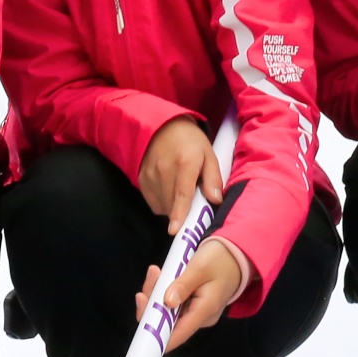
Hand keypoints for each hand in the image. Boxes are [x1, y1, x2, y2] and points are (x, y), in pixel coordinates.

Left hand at [133, 238, 246, 352]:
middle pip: (166, 322)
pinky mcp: (189, 305)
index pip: (177, 335)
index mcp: (204, 312)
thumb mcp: (200, 267)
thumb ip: (183, 285)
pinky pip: (170, 304)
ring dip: (155, 293)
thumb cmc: (220, 260)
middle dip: (151, 302)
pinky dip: (161, 291)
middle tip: (152, 275)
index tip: (141, 318)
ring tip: (155, 271)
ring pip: (165, 312)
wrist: (237, 255)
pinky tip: (160, 275)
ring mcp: (193, 312)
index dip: (156, 334)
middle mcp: (198, 318)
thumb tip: (167, 302)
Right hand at [137, 116, 222, 232]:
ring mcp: (150, 174)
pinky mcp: (141, 178)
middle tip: (193, 202)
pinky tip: (169, 190)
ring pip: (161, 205)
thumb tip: (216, 200)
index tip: (175, 230)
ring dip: (172, 207)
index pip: (182, 193)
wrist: (165, 127)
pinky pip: (153, 202)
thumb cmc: (192, 143)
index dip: (179, 213)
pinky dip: (163, 202)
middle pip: (171, 203)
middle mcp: (164, 169)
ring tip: (179, 191)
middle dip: (182, 211)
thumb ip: (213, 178)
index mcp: (185, 162)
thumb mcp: (209, 155)